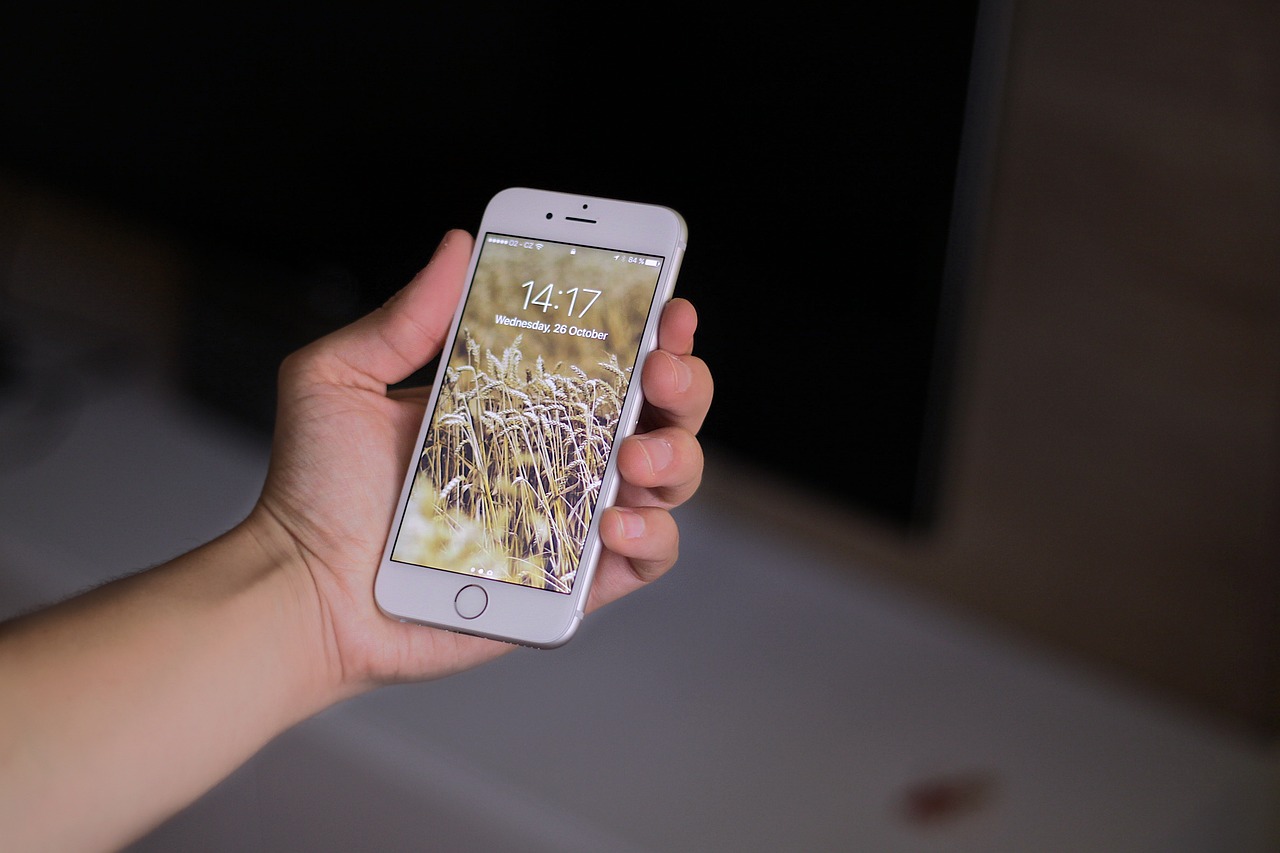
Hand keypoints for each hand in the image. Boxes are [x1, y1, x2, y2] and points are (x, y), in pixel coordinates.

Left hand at [250, 229, 711, 695]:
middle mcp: (554, 454)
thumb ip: (404, 317)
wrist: (302, 589)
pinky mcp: (570, 584)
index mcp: (515, 401)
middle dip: (683, 381)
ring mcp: (568, 519)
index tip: (665, 303)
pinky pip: (645, 559)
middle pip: (659, 410)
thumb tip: (458, 246)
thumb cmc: (316, 490)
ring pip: (668, 479)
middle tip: (659, 370)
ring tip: (631, 454)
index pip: (603, 356)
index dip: (648, 327)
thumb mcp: (341, 379)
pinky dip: (651, 537)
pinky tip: (613, 521)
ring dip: (673, 455)